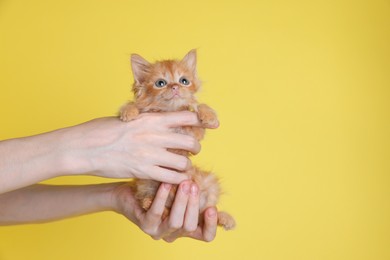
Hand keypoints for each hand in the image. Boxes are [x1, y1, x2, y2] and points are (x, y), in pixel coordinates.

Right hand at [63, 112, 208, 183]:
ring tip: (181, 167)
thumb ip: (147, 122)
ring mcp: (151, 155)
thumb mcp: (128, 118)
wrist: (83, 147)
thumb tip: (160, 123)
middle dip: (195, 148)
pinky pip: (171, 178)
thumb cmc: (101, 130)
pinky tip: (174, 179)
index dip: (198, 123)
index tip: (199, 128)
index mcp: (152, 119)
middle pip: (191, 143)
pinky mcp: (144, 171)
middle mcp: (155, 135)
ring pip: (184, 163)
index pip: (187, 118)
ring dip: (186, 166)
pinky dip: (177, 180)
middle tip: (191, 151)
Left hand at [113, 181, 217, 241]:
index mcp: (186, 228)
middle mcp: (174, 233)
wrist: (128, 193)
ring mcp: (159, 232)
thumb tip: (211, 184)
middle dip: (194, 205)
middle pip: (190, 226)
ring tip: (184, 183)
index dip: (211, 225)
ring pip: (175, 222)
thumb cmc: (157, 190)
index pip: (206, 236)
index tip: (212, 208)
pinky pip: (156, 213)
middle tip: (194, 185)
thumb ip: (194, 193)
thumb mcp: (180, 192)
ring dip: (181, 201)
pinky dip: (163, 197)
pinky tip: (166, 184)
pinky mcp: (145, 225)